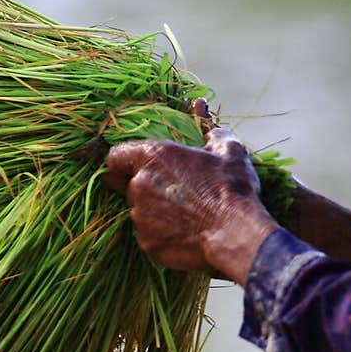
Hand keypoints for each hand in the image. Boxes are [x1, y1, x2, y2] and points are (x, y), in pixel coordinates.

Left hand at [105, 105, 278, 286]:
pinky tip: (184, 233)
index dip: (121, 163)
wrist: (235, 234)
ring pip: (139, 212)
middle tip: (171, 193)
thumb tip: (201, 108)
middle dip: (145, 189)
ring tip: (184, 215)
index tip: (129, 169)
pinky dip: (161, 235)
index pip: (115, 157)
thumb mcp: (228, 150)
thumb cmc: (231, 188)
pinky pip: (148, 236)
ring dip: (154, 212)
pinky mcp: (147, 244)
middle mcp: (139, 186)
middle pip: (129, 186)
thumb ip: (208, 129)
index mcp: (153, 156)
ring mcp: (140, 217)